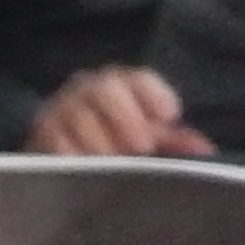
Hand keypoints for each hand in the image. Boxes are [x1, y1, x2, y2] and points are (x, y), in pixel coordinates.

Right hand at [24, 65, 208, 156]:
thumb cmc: (112, 139)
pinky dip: (72, 153)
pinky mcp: (40, 129)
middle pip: (106, 90)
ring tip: (112, 162)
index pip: (137, 79)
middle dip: (125, 118)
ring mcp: (61, 106)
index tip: (169, 116)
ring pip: (79, 115)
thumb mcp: (145, 136)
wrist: (60, 147)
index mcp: (119, 83)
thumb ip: (172, 141)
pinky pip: (55, 138)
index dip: (154, 94)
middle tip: (141, 147)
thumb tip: (204, 150)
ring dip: (99, 140)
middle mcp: (88, 87)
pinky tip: (83, 166)